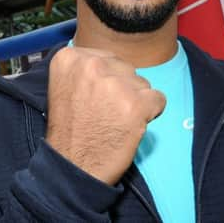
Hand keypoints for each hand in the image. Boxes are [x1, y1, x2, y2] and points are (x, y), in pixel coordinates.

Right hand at [45, 46, 165, 184]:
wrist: (72, 166)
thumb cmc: (70, 129)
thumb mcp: (64, 85)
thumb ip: (84, 69)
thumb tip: (110, 62)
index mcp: (70, 58)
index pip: (107, 58)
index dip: (106, 80)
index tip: (94, 98)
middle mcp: (91, 65)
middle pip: (125, 68)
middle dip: (122, 88)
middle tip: (104, 112)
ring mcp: (115, 84)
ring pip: (142, 83)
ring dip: (134, 101)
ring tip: (114, 120)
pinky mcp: (136, 104)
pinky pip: (159, 99)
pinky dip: (150, 113)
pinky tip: (130, 126)